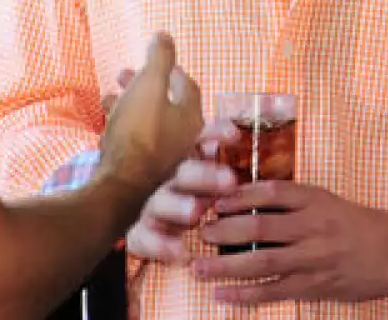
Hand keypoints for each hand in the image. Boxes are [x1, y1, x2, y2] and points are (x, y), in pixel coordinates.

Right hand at [95, 33, 203, 199]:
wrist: (118, 189)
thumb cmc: (138, 134)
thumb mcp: (149, 86)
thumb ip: (159, 59)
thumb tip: (165, 34)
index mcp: (190, 116)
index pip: (186, 85)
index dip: (170, 69)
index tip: (153, 60)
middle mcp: (183, 138)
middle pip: (164, 103)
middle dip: (142, 86)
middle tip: (122, 75)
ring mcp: (165, 158)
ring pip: (146, 122)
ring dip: (128, 105)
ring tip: (107, 97)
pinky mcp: (145, 174)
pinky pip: (134, 142)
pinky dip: (121, 127)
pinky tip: (104, 125)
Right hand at [124, 118, 241, 263]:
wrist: (151, 234)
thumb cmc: (196, 204)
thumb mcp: (216, 185)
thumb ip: (226, 168)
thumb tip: (248, 141)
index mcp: (190, 163)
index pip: (201, 140)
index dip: (216, 133)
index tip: (235, 135)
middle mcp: (169, 181)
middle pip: (184, 172)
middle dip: (205, 175)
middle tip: (230, 181)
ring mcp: (153, 207)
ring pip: (160, 202)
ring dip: (177, 205)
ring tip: (195, 212)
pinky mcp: (139, 234)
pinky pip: (142, 239)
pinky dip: (160, 246)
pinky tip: (179, 253)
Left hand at [192, 182, 387, 304]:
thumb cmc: (355, 224)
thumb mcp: (326, 201)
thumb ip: (291, 202)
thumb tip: (244, 202)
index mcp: (315, 200)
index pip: (271, 193)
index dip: (239, 196)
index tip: (215, 201)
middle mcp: (313, 227)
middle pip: (260, 227)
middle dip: (224, 231)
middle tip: (200, 232)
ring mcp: (313, 259)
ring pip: (262, 262)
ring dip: (225, 266)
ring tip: (198, 268)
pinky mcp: (314, 286)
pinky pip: (273, 291)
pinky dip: (245, 295)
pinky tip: (222, 295)